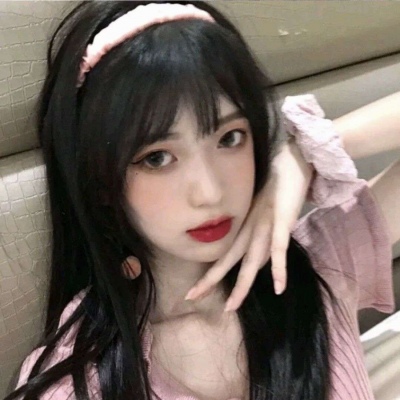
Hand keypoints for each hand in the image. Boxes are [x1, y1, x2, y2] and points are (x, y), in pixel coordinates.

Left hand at [185, 139, 313, 310]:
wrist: (291, 154)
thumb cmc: (278, 180)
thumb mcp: (267, 210)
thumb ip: (263, 232)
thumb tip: (259, 254)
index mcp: (247, 225)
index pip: (226, 254)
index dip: (212, 272)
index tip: (196, 289)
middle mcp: (252, 227)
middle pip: (231, 259)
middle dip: (211, 280)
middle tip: (190, 298)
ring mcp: (266, 223)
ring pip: (252, 259)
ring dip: (242, 284)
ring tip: (230, 306)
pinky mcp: (283, 217)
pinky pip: (280, 245)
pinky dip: (280, 267)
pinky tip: (279, 287)